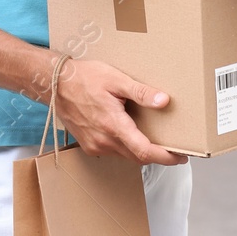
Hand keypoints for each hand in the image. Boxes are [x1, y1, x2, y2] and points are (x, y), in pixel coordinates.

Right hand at [53, 58, 188, 165]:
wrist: (55, 84)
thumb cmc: (84, 78)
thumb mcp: (116, 80)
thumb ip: (141, 92)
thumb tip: (164, 101)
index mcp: (113, 125)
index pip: (144, 151)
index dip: (165, 157)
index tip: (180, 157)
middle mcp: (103, 141)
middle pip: (137, 157)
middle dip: (158, 156)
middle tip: (175, 149)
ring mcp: (95, 145)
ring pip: (125, 155)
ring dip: (142, 151)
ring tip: (157, 140)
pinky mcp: (88, 144)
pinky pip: (113, 152)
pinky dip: (127, 147)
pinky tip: (133, 134)